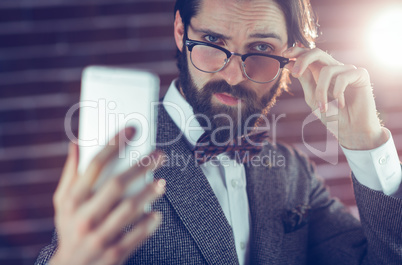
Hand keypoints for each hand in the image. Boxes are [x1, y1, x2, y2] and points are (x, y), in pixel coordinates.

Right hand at [50, 127, 165, 264]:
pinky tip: (157, 214)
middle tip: (158, 156)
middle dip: (140, 166)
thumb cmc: (69, 229)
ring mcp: (99, 236)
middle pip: (116, 184)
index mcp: (72, 201)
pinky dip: (149, 224)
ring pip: (129, 209)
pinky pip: (137, 235)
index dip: (114, 145)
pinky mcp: (114, 253)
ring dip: (149, 193)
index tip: (130, 131)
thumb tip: (76, 144)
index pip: (94, 166)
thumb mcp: (63, 202)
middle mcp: (84, 217)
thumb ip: (70, 173)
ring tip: (161, 182)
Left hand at [283, 46, 387, 149]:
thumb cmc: (332, 116)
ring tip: (323, 107)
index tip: (285, 54)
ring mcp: (348, 70)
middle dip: (303, 60)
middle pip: (318, 52)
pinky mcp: (361, 75)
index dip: (298, 52)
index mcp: (322, 73)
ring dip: (321, 91)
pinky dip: (338, 93)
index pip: (310, 56)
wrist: (350, 131)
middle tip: (294, 73)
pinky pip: (343, 77)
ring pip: (328, 70)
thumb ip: (304, 80)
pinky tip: (341, 104)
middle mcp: (335, 68)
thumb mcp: (313, 98)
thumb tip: (289, 64)